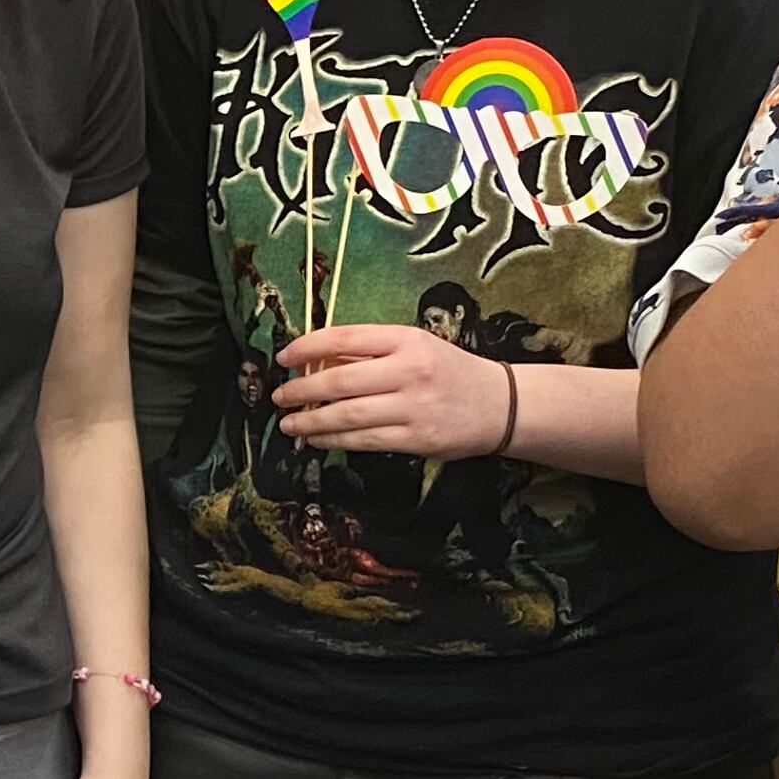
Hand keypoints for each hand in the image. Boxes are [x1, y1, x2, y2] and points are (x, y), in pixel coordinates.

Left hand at [275, 324, 513, 458]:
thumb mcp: (415, 347)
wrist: (499, 405)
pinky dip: (335, 441)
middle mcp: (409, 371)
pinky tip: (317, 439)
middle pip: (341, 381)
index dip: (308, 347)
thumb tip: (316, 362)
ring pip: (349, 416)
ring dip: (312, 422)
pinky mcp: (417, 439)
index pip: (345, 338)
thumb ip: (370, 353)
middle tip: (279, 397)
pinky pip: (365, 441)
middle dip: (302, 391)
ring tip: (289, 424)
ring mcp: (414, 407)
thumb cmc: (448, 371)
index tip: (285, 358)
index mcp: (406, 339)